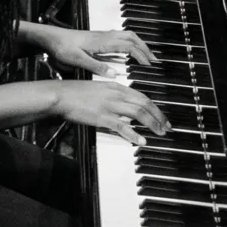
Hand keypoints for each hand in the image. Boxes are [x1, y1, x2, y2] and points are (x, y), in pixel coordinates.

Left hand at [29, 22, 159, 74]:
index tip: (149, 65)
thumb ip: (96, 66)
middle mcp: (105, 36)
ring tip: (147, 56)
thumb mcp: (77, 60)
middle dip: (145, 48)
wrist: (51, 37)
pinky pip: (120, 36)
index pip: (128, 46)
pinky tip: (130, 50)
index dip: (141, 55)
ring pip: (127, 35)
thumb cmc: (62, 47)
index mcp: (102, 42)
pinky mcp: (98, 37)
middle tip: (154, 61)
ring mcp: (102, 35)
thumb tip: (115, 73)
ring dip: (139, 44)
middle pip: (132, 37)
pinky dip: (131, 42)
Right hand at [53, 76, 169, 143]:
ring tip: (160, 133)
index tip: (161, 117)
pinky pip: (122, 126)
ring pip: (138, 113)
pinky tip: (141, 140)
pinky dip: (134, 134)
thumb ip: (111, 95)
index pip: (142, 96)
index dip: (155, 107)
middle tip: (166, 127)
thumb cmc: (74, 93)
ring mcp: (109, 105)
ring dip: (152, 124)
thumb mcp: (97, 89)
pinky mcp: (102, 117)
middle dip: (159, 116)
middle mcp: (115, 94)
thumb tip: (123, 104)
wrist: (60, 95)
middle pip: (144, 104)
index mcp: (115, 86)